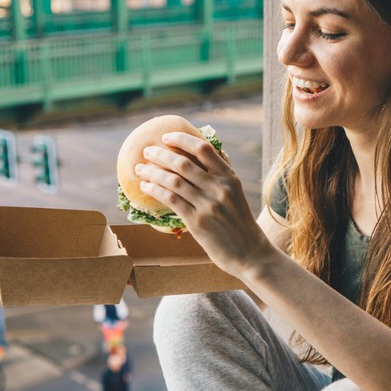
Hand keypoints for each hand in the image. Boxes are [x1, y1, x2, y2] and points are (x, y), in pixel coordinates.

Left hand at [135, 131, 273, 277]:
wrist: (249, 253)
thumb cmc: (240, 223)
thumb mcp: (236, 194)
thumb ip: (221, 177)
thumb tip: (203, 156)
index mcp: (230, 178)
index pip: (204, 149)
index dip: (182, 139)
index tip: (167, 137)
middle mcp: (219, 188)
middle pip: (183, 163)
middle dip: (160, 154)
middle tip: (147, 151)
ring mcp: (208, 205)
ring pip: (173, 181)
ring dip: (152, 172)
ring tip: (140, 169)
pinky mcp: (197, 222)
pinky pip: (171, 200)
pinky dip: (155, 190)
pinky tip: (146, 187)